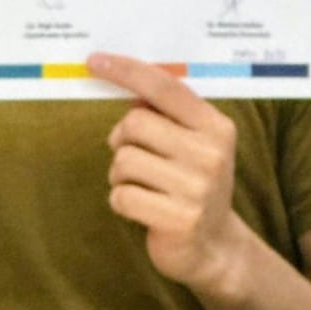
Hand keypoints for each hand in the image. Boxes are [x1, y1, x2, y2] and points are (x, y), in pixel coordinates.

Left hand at [88, 52, 245, 295]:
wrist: (215, 248)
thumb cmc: (192, 183)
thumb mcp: (192, 142)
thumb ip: (165, 113)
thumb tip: (123, 81)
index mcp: (215, 126)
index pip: (164, 86)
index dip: (126, 70)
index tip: (95, 61)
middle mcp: (210, 154)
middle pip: (135, 124)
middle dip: (121, 139)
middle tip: (130, 154)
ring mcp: (197, 189)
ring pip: (124, 160)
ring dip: (120, 174)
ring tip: (139, 185)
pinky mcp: (179, 220)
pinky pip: (122, 196)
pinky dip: (121, 201)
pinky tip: (141, 208)